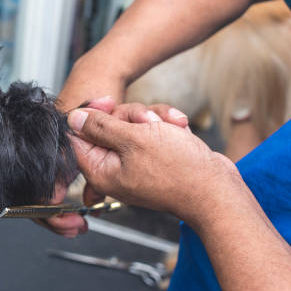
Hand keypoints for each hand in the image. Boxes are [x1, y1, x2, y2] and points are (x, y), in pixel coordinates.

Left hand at [38, 97, 190, 237]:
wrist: (217, 188)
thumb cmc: (179, 169)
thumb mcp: (133, 139)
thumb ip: (100, 127)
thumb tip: (73, 119)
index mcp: (100, 170)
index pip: (78, 135)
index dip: (91, 113)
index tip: (108, 102)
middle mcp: (114, 168)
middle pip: (106, 125)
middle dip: (131, 116)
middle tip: (147, 123)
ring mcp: (135, 162)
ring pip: (132, 124)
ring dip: (152, 119)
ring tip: (170, 128)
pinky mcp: (153, 157)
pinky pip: (150, 131)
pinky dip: (165, 126)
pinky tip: (179, 130)